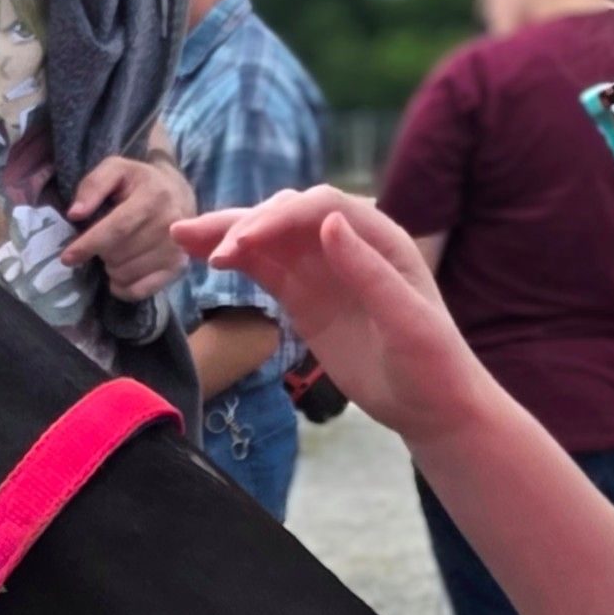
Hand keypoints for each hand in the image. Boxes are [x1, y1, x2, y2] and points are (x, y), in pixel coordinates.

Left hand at [60, 150, 193, 298]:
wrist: (178, 193)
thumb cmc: (140, 182)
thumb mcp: (115, 169)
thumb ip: (92, 185)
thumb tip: (76, 213)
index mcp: (153, 197)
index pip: (118, 228)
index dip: (90, 244)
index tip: (68, 257)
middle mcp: (169, 225)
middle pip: (118, 255)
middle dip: (100, 252)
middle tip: (103, 240)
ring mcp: (175, 250)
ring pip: (126, 274)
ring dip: (111, 267)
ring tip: (116, 251)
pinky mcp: (177, 269)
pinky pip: (140, 291)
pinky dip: (123, 288)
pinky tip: (121, 274)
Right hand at [172, 187, 484, 450]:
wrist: (431, 406)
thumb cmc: (432, 364)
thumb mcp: (408, 321)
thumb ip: (368, 272)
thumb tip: (326, 223)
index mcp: (379, 238)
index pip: (320, 208)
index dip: (279, 217)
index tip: (244, 243)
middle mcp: (347, 243)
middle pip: (287, 215)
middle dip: (246, 224)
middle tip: (207, 248)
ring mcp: (322, 269)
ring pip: (268, 239)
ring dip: (227, 233)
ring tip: (181, 235)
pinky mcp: (304, 297)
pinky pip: (263, 268)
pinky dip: (234, 259)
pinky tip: (201, 254)